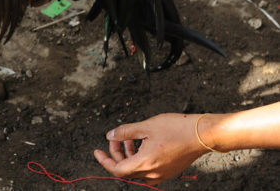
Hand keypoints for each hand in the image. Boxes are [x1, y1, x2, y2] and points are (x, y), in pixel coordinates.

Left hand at [93, 113, 208, 185]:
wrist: (203, 134)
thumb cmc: (176, 128)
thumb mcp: (145, 126)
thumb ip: (125, 132)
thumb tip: (110, 135)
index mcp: (146, 163)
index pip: (117, 169)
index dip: (104, 160)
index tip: (97, 151)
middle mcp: (153, 173)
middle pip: (126, 169)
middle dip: (117, 154)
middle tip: (116, 138)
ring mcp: (163, 174)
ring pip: (137, 169)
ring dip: (129, 155)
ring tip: (130, 138)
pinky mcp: (170, 171)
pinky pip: (149, 169)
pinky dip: (140, 158)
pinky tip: (142, 143)